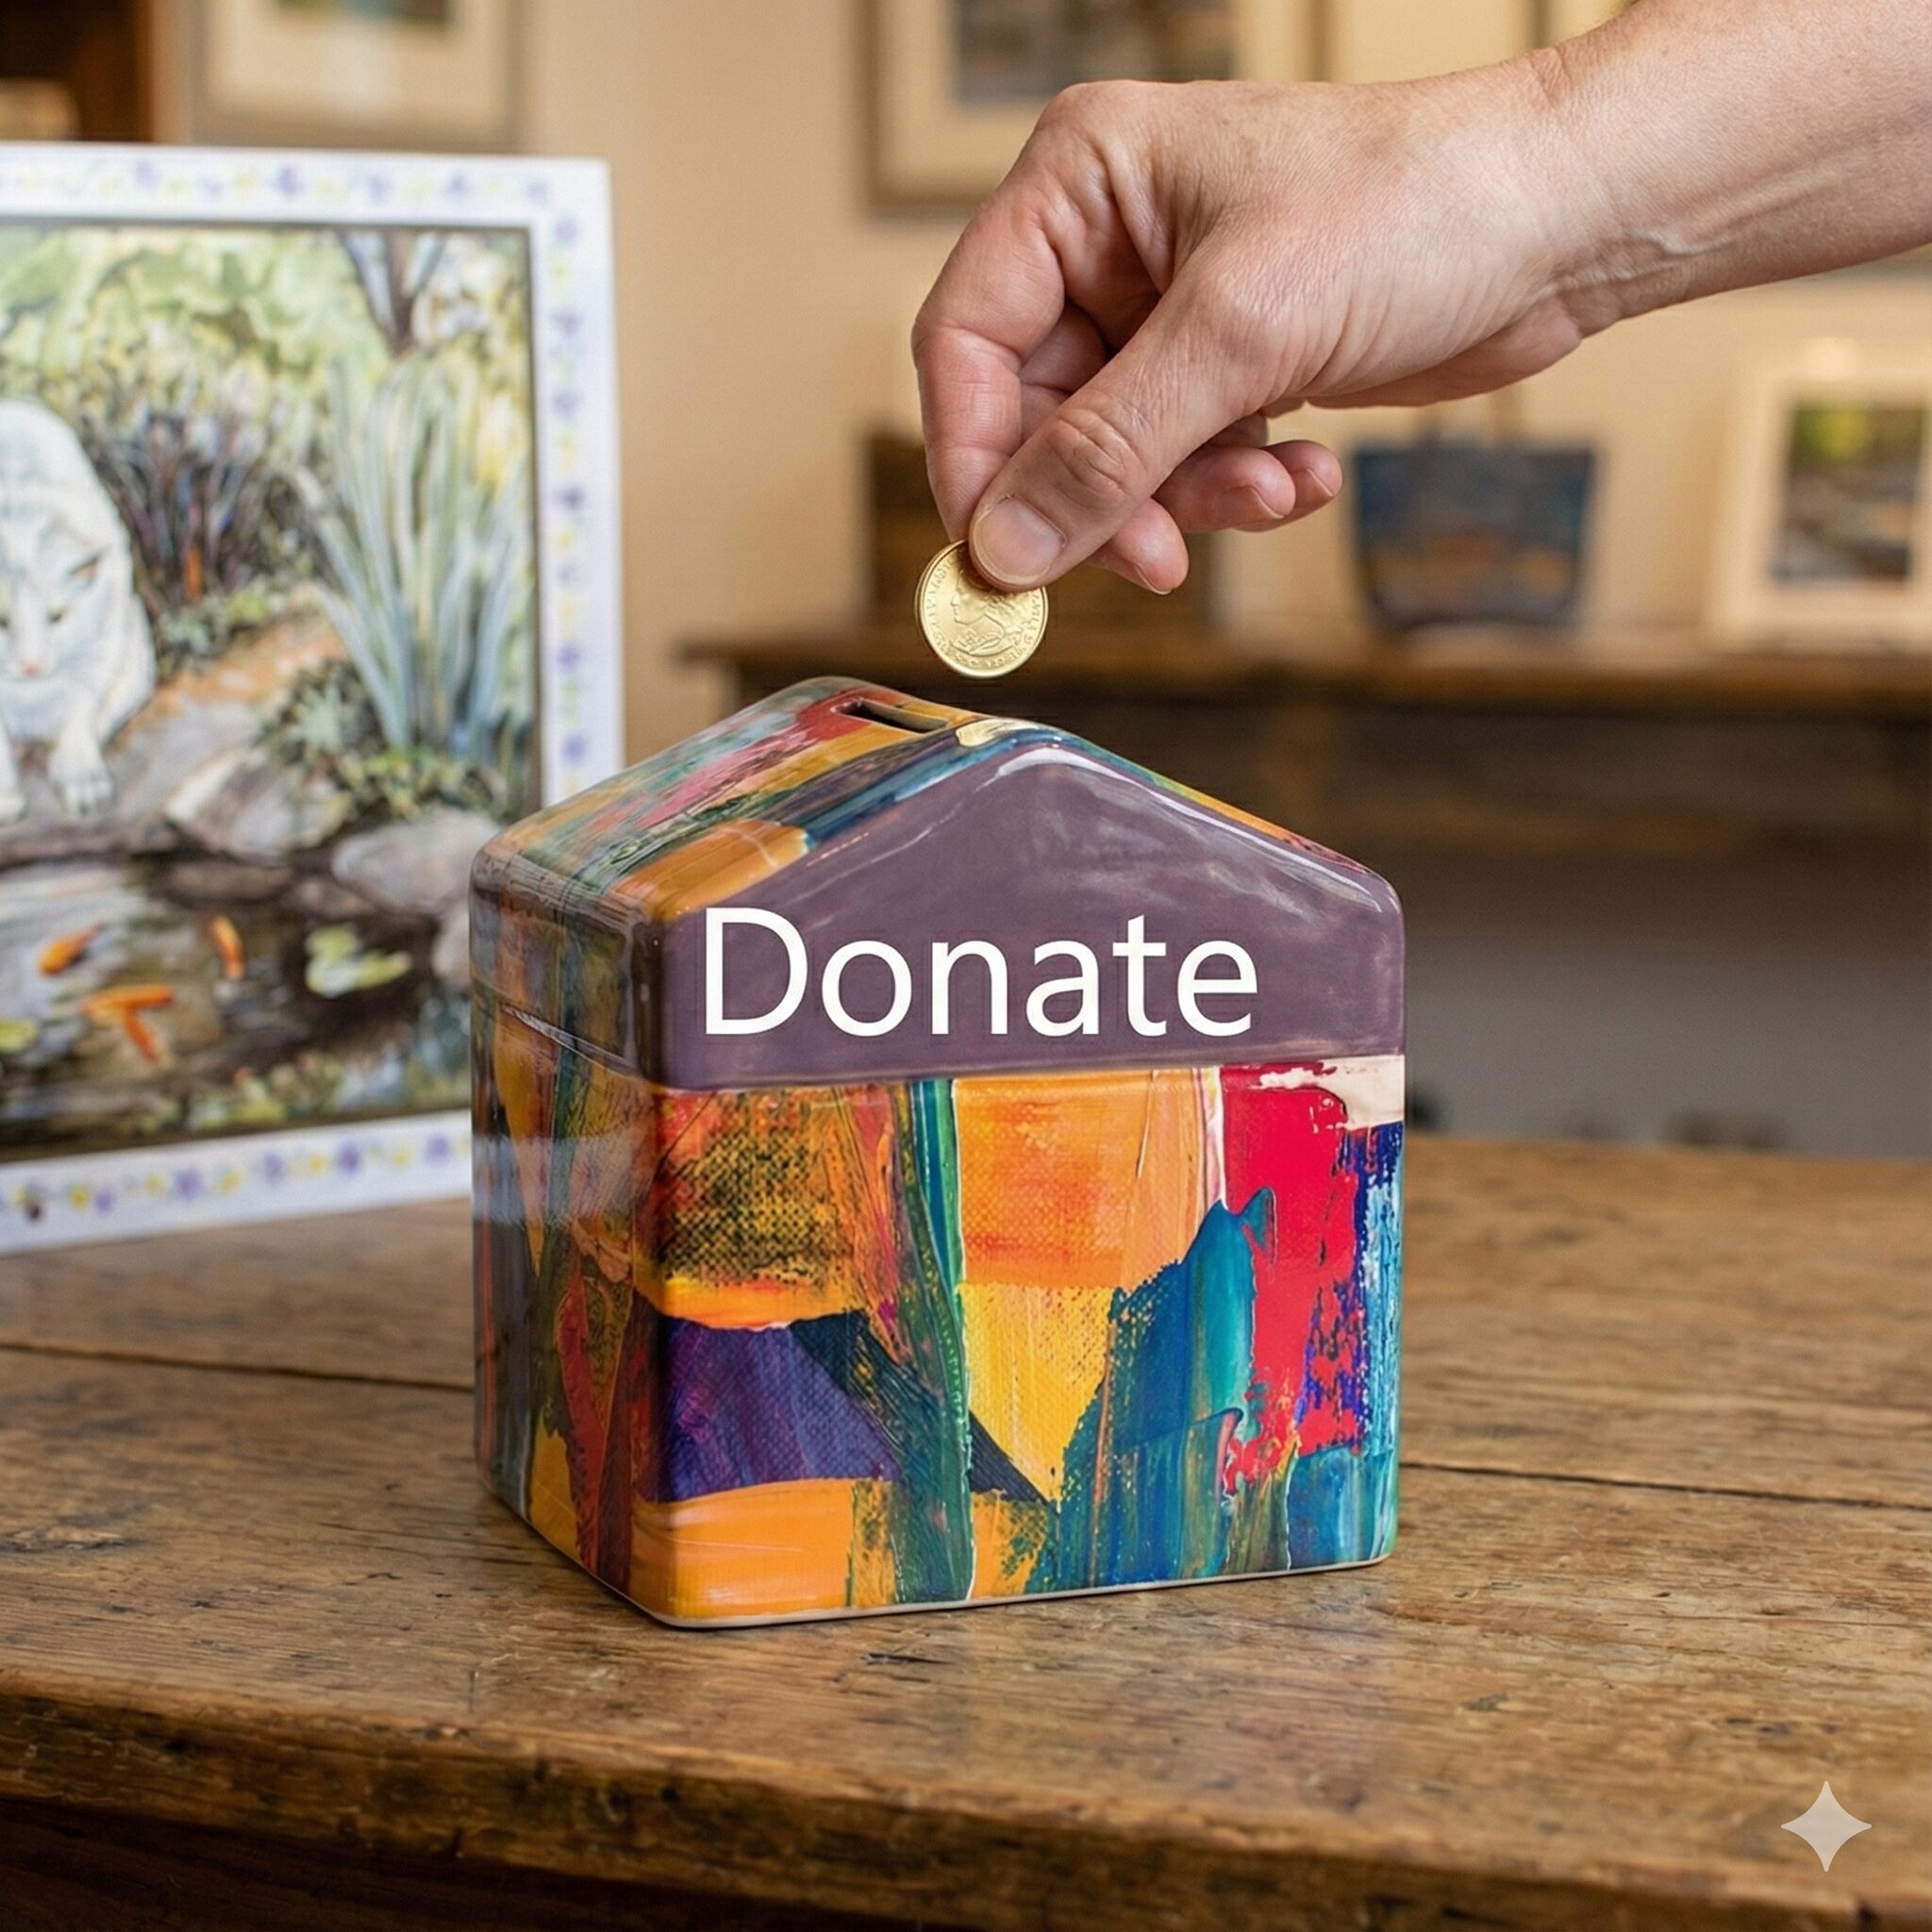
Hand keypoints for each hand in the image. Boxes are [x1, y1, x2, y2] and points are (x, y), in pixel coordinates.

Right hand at [914, 65, 1601, 593]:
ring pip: (1113, 456)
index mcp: (1079, 181)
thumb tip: (1003, 548)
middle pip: (1037, 415)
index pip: (965, 341)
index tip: (1001, 557)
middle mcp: (1107, 242)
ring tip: (1268, 494)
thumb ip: (1108, 450)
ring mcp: (1165, 308)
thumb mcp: (1240, 332)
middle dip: (1106, 496)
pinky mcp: (1225, 363)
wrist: (1562, 220)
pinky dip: (1236, 487)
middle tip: (1156, 563)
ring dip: (1186, 500)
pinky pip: (1183, 461)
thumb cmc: (1416, 208)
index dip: (975, 458)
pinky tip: (1304, 473)